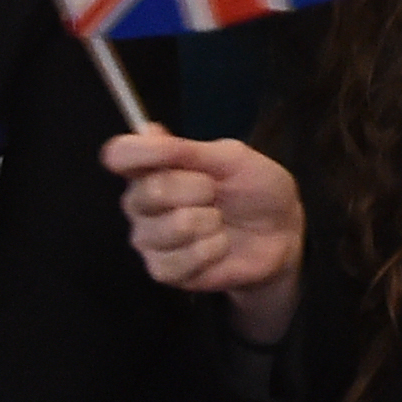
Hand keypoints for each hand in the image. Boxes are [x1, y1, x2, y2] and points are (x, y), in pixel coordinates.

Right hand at [105, 127, 303, 342]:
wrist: (281, 231)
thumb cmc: (254, 188)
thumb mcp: (232, 158)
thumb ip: (189, 149)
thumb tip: (147, 130)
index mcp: (153, 168)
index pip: (120, 155)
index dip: (138, 151)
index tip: (171, 150)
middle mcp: (141, 203)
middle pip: (150, 191)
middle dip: (198, 188)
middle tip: (215, 192)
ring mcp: (149, 240)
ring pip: (171, 227)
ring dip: (210, 221)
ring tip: (219, 220)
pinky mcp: (162, 271)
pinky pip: (180, 260)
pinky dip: (212, 249)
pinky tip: (219, 245)